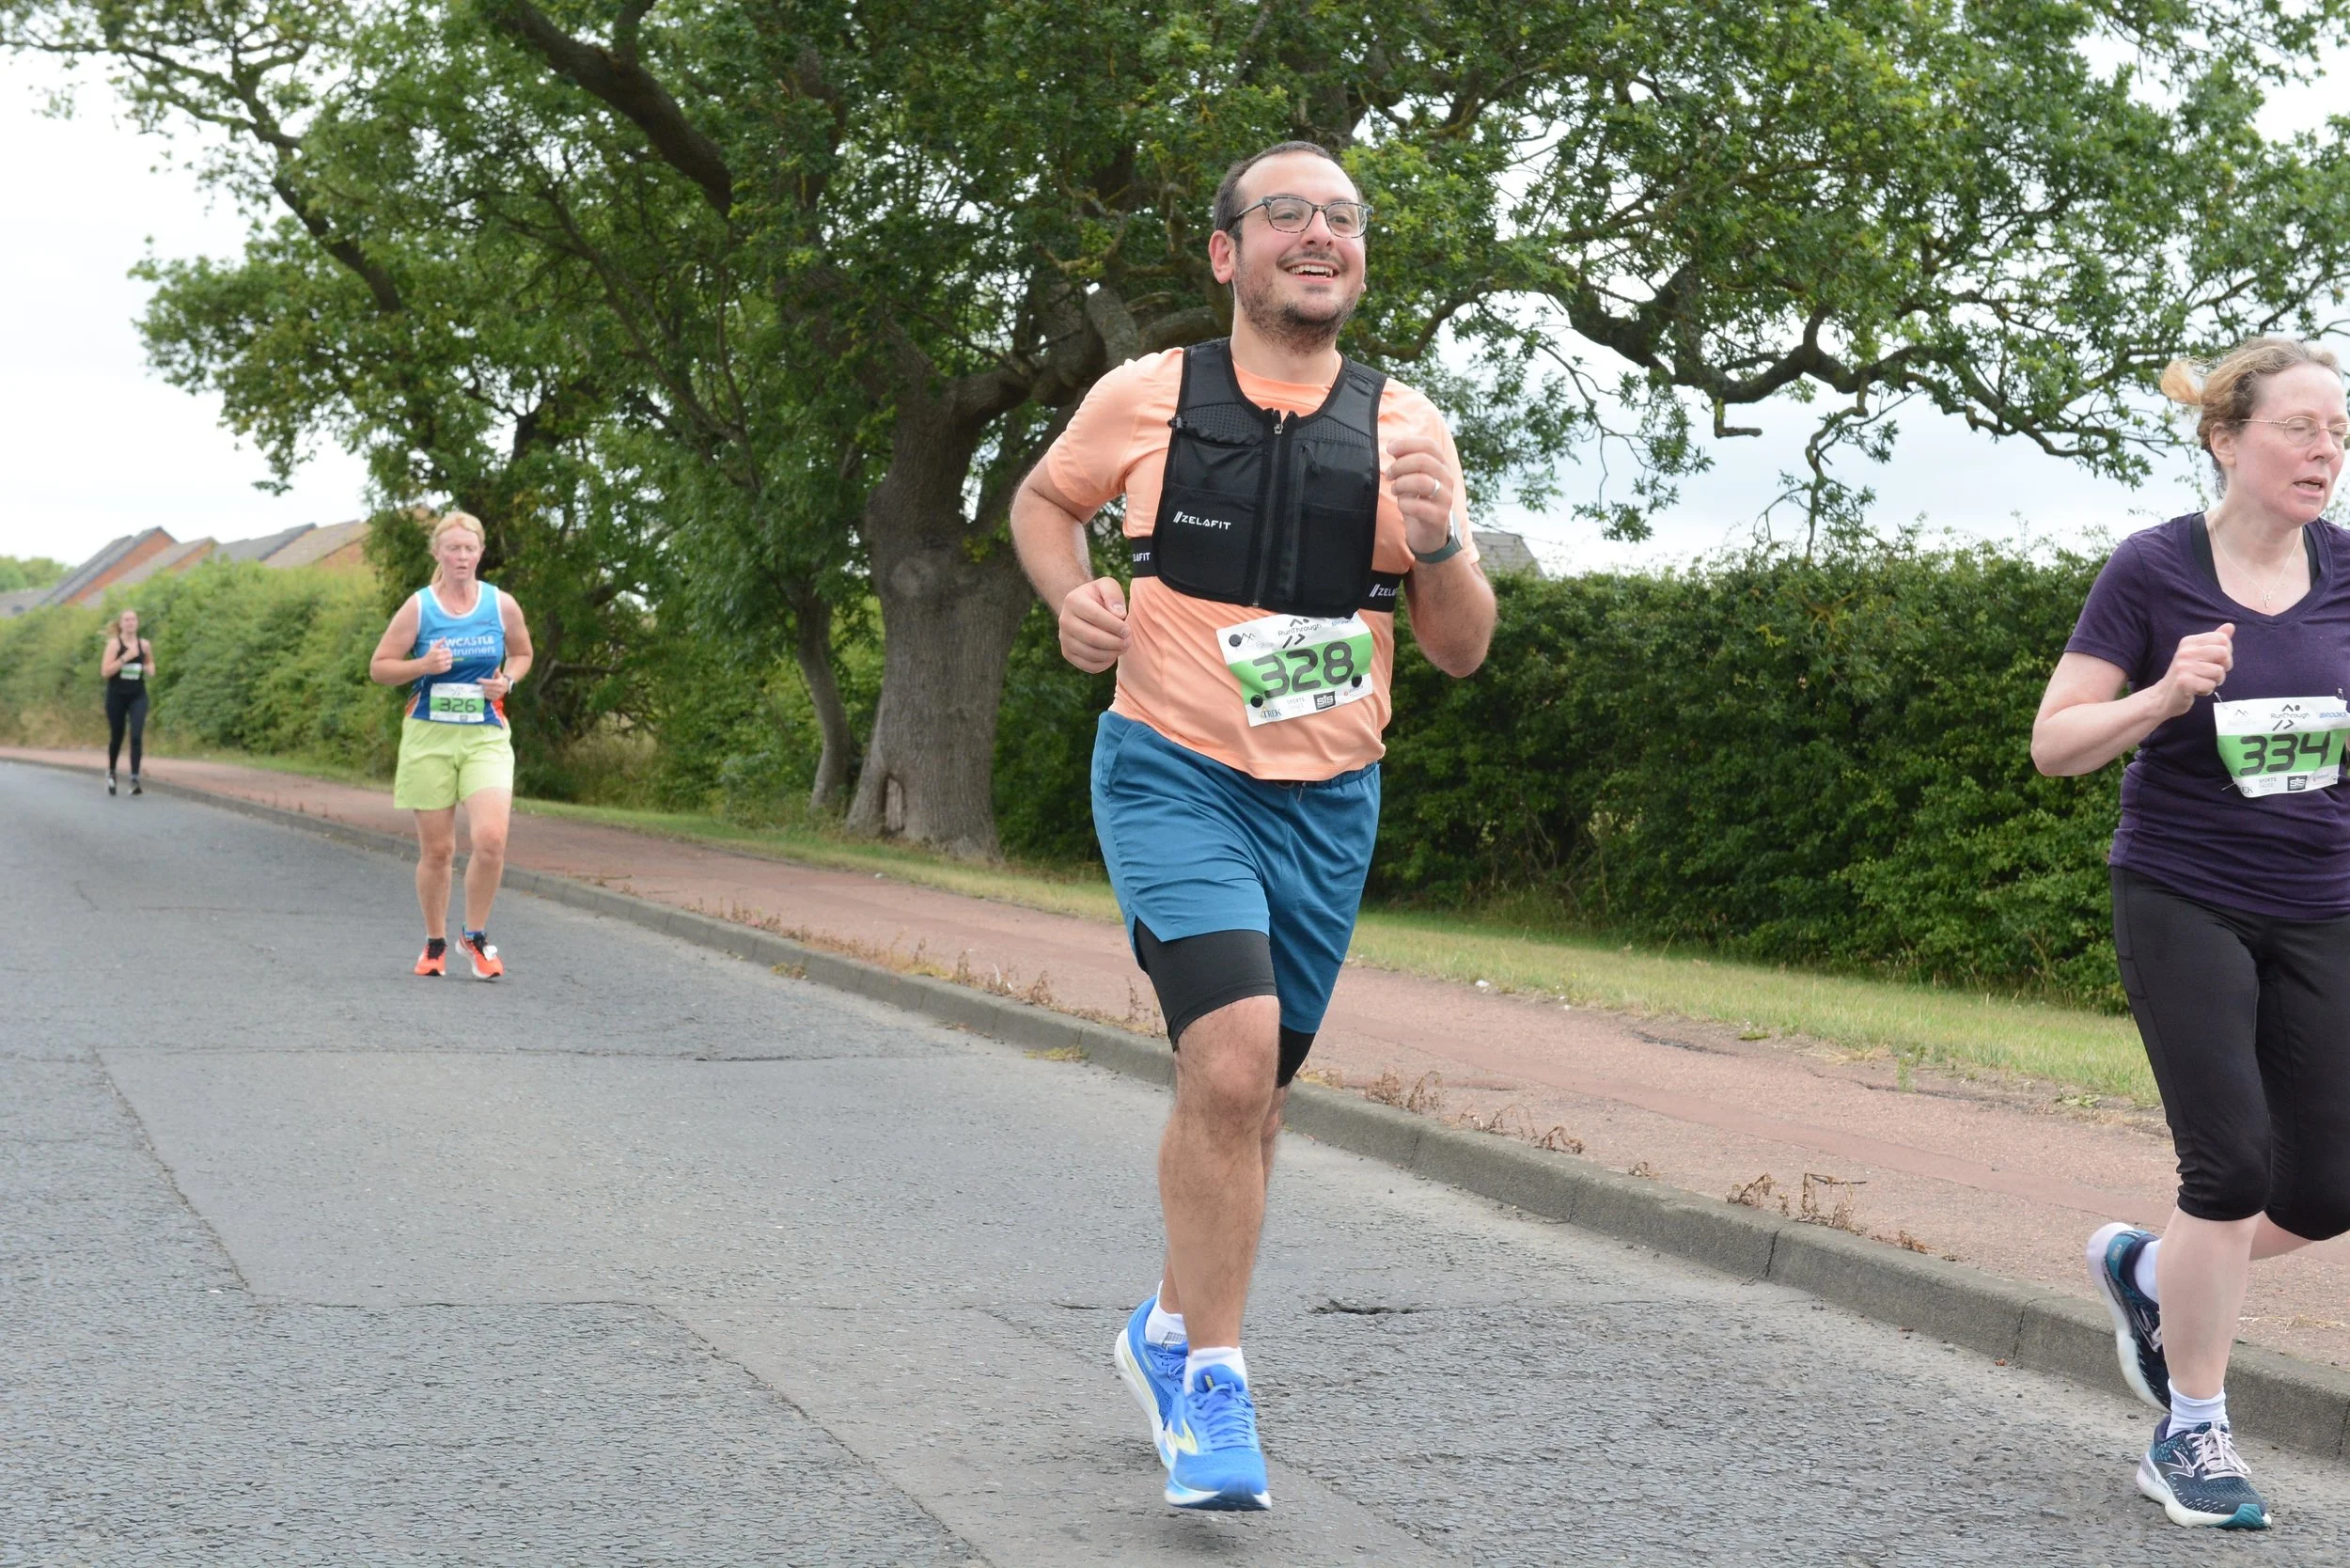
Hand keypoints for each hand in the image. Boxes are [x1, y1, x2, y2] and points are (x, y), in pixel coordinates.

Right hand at [422, 639, 454, 675]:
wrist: (423, 665)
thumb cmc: (429, 655)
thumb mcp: (433, 647)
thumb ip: (439, 642)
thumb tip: (445, 637)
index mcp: (438, 652)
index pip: (449, 650)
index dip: (447, 651)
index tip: (444, 652)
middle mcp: (440, 658)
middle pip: (451, 656)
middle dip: (448, 656)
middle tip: (444, 657)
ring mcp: (441, 664)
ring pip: (451, 661)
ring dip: (448, 661)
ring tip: (443, 661)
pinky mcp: (442, 669)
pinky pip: (449, 667)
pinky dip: (447, 666)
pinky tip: (443, 665)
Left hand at [480, 671, 511, 700]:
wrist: (506, 687)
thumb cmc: (501, 680)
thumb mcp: (500, 676)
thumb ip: (497, 673)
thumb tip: (497, 669)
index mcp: (500, 683)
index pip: (490, 682)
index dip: (483, 681)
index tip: (478, 679)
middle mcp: (500, 689)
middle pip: (488, 688)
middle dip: (483, 686)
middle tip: (480, 684)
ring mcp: (498, 695)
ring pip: (487, 692)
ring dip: (483, 690)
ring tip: (482, 688)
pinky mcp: (496, 698)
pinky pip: (488, 697)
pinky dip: (485, 694)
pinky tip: (485, 691)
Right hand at [1059, 577, 1128, 672]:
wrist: (1081, 609)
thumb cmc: (1099, 597)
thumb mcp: (1107, 586)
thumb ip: (1114, 594)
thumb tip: (1119, 615)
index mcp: (1073, 601)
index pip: (1095, 616)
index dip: (1115, 625)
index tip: (1128, 629)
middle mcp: (1064, 621)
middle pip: (1092, 637)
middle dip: (1115, 642)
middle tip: (1128, 640)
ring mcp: (1064, 639)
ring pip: (1091, 654)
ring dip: (1112, 653)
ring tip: (1123, 646)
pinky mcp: (1068, 654)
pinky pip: (1089, 666)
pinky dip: (1105, 663)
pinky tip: (1113, 654)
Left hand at [1385, 434, 1455, 554]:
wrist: (1427, 534)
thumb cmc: (1417, 501)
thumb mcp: (1410, 478)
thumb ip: (1404, 461)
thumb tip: (1393, 445)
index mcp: (1441, 465)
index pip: (1429, 445)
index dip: (1408, 443)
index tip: (1389, 449)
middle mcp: (1447, 479)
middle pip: (1424, 461)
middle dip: (1400, 465)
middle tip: (1389, 474)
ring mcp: (1446, 498)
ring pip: (1423, 482)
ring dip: (1401, 484)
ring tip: (1394, 490)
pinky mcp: (1440, 517)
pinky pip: (1420, 506)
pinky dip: (1404, 504)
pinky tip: (1401, 505)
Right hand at [2156, 624, 2233, 715]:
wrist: (2163, 696)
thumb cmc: (2185, 674)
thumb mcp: (2198, 654)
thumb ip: (2215, 640)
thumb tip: (2230, 625)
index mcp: (2189, 641)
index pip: (2222, 639)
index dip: (2226, 652)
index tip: (2215, 660)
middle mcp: (2185, 651)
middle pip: (2224, 653)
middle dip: (2225, 666)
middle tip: (2212, 673)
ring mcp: (2183, 666)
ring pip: (2219, 671)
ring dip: (2215, 681)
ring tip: (2202, 682)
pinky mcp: (2184, 682)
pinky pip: (2211, 685)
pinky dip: (2207, 691)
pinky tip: (2196, 690)